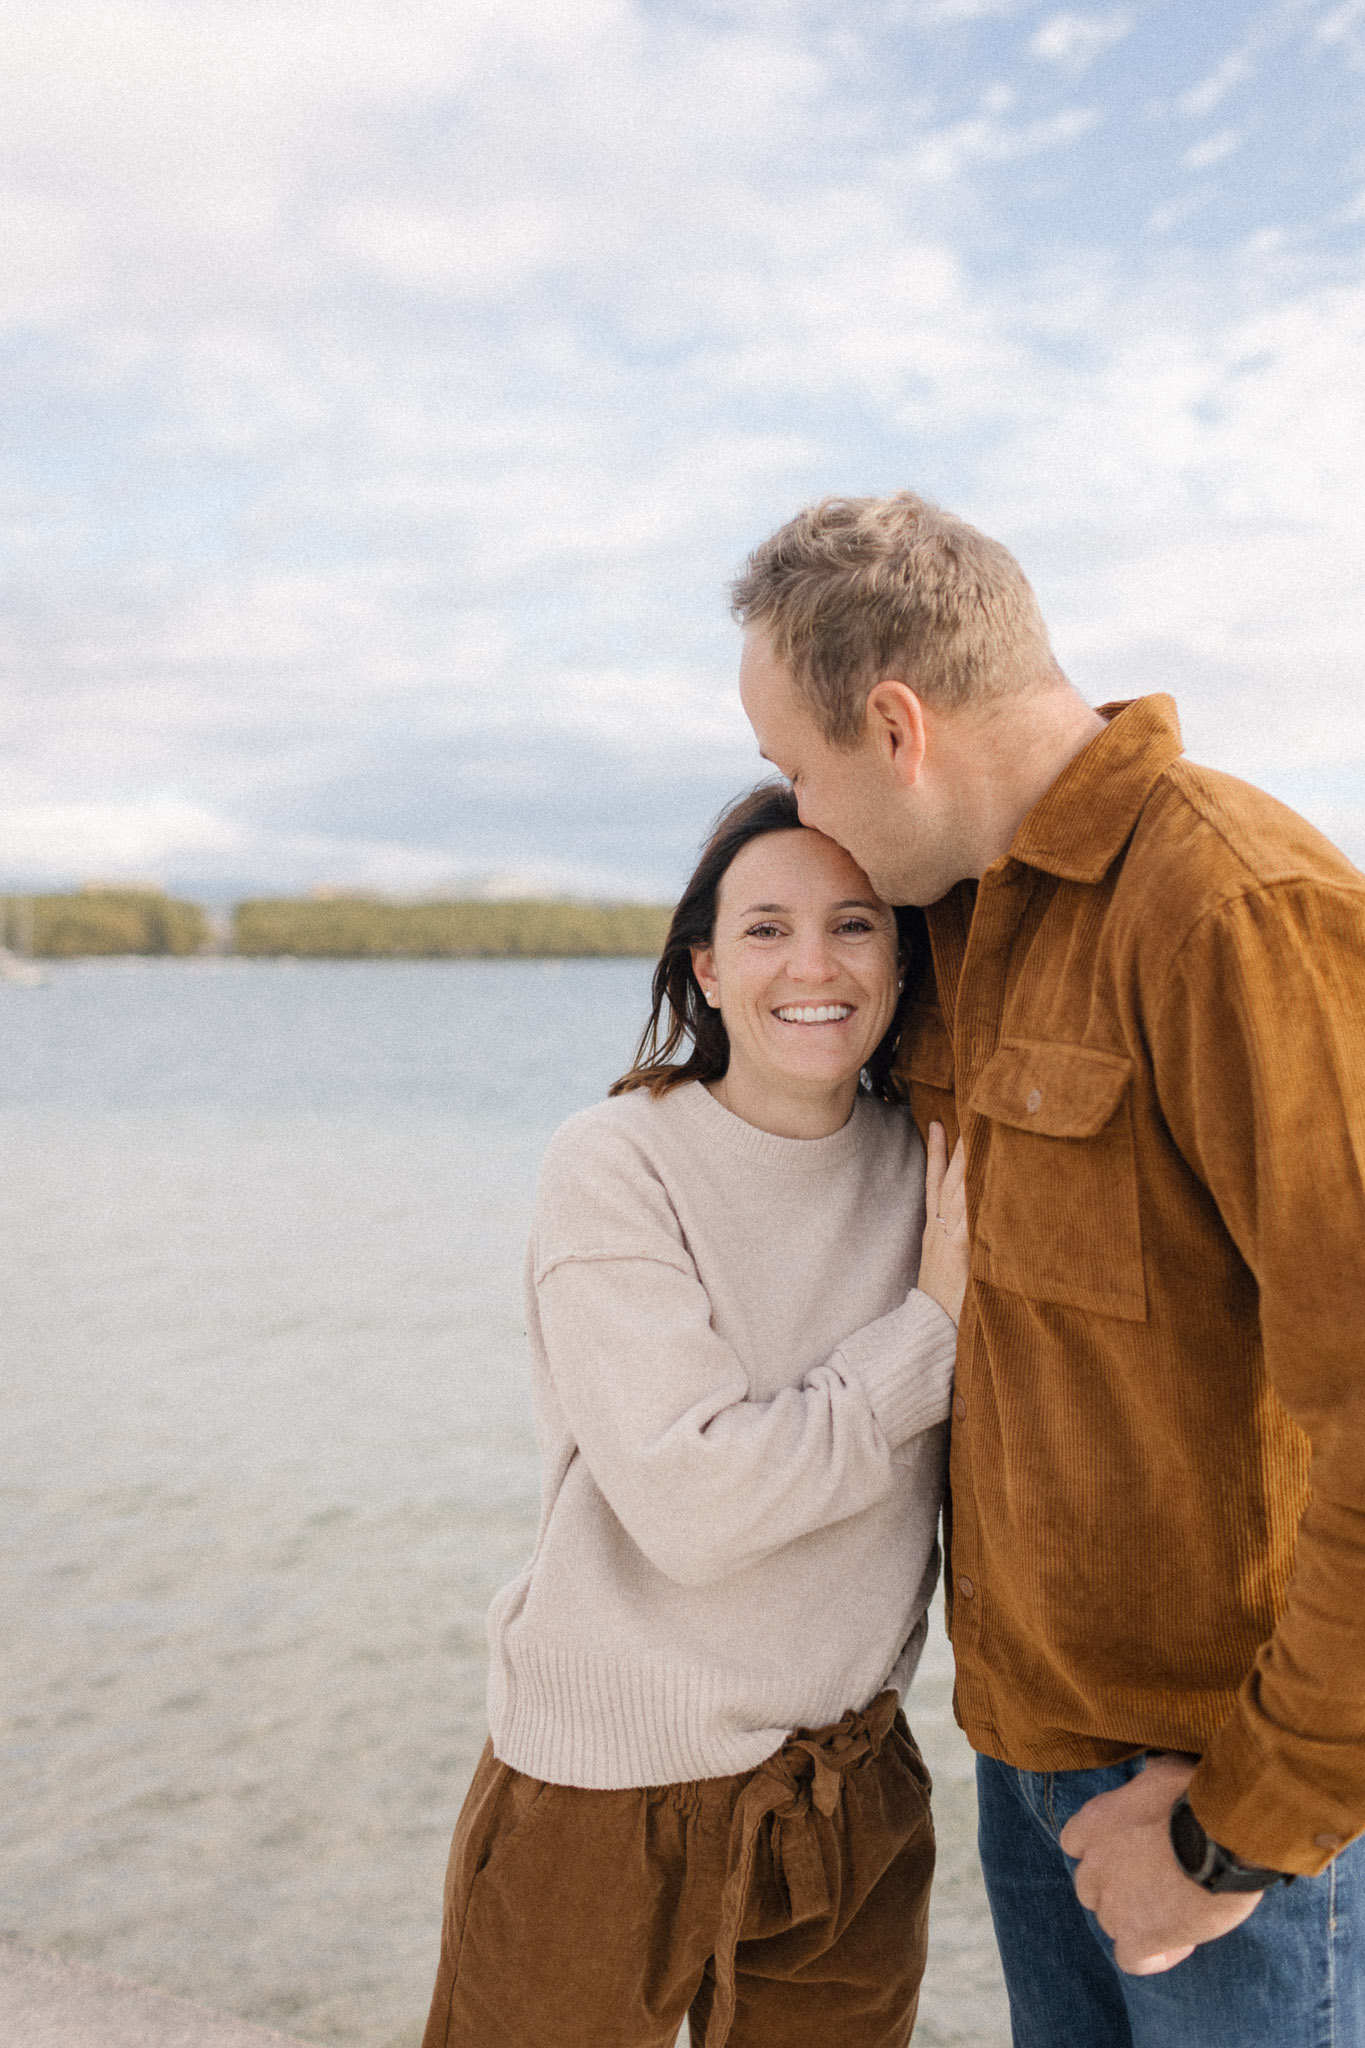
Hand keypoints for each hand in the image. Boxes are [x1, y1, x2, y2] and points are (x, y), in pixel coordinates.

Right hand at [917, 1124, 967, 1324]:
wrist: (928, 1335)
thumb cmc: (944, 1309)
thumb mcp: (949, 1274)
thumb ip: (960, 1252)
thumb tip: (973, 1236)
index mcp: (934, 1235)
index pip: (933, 1184)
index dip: (936, 1153)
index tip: (937, 1124)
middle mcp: (938, 1232)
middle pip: (946, 1179)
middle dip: (954, 1145)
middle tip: (964, 1111)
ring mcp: (947, 1240)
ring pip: (957, 1191)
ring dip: (966, 1160)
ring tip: (975, 1131)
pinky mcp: (958, 1253)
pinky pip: (965, 1216)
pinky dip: (971, 1194)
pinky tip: (980, 1175)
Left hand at [1058, 1754, 1262, 1973]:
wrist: (1222, 1837)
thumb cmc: (1200, 1797)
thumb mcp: (1165, 1770)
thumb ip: (1147, 1780)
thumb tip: (1155, 1768)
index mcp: (1095, 1822)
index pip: (1074, 1844)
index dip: (1101, 1852)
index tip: (1131, 1853)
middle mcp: (1095, 1863)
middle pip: (1090, 1887)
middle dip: (1118, 1889)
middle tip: (1158, 1884)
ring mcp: (1113, 1903)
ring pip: (1111, 1922)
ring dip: (1138, 1921)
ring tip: (1177, 1911)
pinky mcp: (1138, 1936)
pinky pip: (1132, 1959)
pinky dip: (1153, 1957)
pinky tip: (1179, 1942)